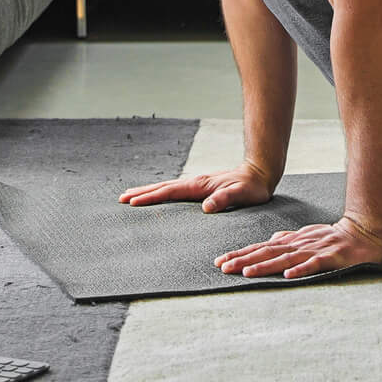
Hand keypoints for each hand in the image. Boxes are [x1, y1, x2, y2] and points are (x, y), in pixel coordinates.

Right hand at [118, 163, 275, 212]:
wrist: (260, 174)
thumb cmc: (252, 187)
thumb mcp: (241, 194)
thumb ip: (224, 199)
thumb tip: (206, 207)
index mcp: (200, 185)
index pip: (170, 192)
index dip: (151, 197)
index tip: (132, 201)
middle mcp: (195, 183)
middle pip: (163, 187)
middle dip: (142, 193)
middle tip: (121, 198)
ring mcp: (197, 184)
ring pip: (167, 188)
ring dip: (149, 192)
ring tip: (132, 196)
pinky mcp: (201, 188)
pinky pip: (175, 191)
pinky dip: (162, 193)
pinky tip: (158, 198)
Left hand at [215, 214, 381, 279]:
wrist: (364, 232)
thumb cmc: (333, 237)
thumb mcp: (307, 235)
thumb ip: (288, 239)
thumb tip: (269, 240)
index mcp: (292, 241)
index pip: (261, 247)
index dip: (241, 254)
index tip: (220, 262)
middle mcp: (299, 244)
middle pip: (267, 252)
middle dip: (244, 260)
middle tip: (223, 268)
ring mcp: (314, 250)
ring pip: (285, 259)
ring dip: (265, 265)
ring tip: (246, 273)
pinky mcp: (330, 258)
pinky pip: (314, 264)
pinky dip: (300, 269)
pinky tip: (288, 276)